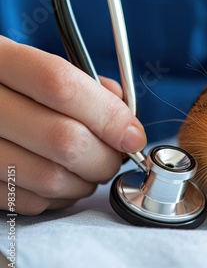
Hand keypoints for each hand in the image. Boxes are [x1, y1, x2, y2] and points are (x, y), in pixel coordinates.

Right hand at [0, 36, 146, 213]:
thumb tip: (125, 122)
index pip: (61, 86)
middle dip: (105, 157)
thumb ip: (84, 83)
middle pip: (64, 139)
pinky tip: (63, 180)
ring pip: (50, 178)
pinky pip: (31, 202)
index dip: (108, 115)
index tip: (133, 135)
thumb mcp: (34, 66)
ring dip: (85, 181)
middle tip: (114, 157)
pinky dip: (60, 197)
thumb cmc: (8, 86)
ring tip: (89, 169)